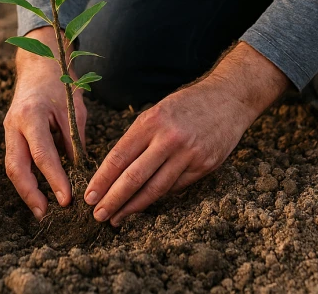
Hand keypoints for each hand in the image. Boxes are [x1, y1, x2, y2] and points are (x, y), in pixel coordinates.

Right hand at [3, 26, 86, 220]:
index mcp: (32, 115)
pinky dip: (25, 179)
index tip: (67, 199)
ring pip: (11, 167)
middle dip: (29, 193)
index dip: (54, 179)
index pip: (42, 154)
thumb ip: (74, 141)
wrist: (38, 65)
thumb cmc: (60, 84)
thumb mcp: (74, 110)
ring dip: (25, 191)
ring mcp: (8, 130)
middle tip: (46, 214)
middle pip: (15, 166)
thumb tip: (80, 174)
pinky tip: (38, 193)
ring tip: (42, 210)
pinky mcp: (10, 135)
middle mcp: (14, 124)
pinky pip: (15, 161)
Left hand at [84, 42, 289, 225]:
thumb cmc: (186, 105)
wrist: (228, 98)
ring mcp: (189, 154)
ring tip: (117, 217)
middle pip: (134, 177)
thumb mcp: (157, 112)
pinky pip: (176, 187)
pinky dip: (159, 197)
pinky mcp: (205, 165)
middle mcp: (169, 138)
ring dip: (133, 206)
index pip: (119, 157)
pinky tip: (145, 204)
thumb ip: (138, 139)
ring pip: (155, 188)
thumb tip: (115, 171)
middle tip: (97, 215)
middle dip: (113, 199)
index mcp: (151, 121)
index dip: (102, 179)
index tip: (89, 196)